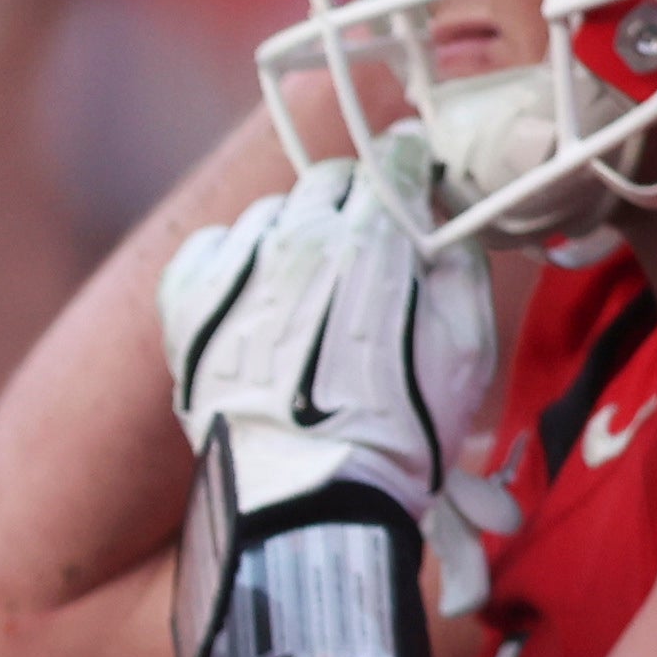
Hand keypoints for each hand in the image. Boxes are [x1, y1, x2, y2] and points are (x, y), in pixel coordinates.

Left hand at [160, 133, 504, 561]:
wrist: (312, 496)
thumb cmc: (403, 428)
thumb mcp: (468, 340)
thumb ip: (458, 257)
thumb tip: (440, 211)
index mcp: (373, 238)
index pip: (395, 160)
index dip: (412, 173)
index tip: (417, 189)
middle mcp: (298, 237)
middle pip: (332, 180)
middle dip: (357, 204)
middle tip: (370, 253)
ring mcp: (236, 268)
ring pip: (272, 212)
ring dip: (297, 234)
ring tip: (313, 291)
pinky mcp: (188, 303)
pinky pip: (211, 247)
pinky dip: (234, 258)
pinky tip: (255, 292)